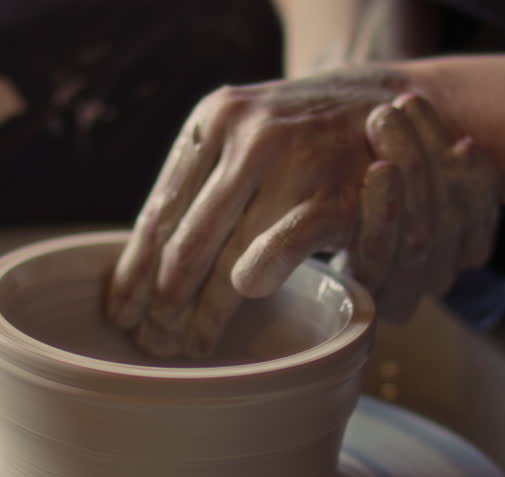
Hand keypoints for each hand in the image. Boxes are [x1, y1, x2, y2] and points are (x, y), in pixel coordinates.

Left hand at [106, 69, 498, 357]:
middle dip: (162, 300)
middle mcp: (246, 133)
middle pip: (184, 238)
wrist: (386, 103)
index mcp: (213, 120)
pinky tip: (235, 310)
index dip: (134, 268)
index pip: (160, 209)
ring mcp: (293, 159)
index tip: (118, 312)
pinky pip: (280, 249)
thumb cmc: (304, 137)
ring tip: (186, 345)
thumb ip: (203, 184)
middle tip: (149, 342)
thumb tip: (143, 265)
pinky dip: (252, 282)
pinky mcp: (334, 193)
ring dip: (201, 309)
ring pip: (225, 253)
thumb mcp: (247, 136)